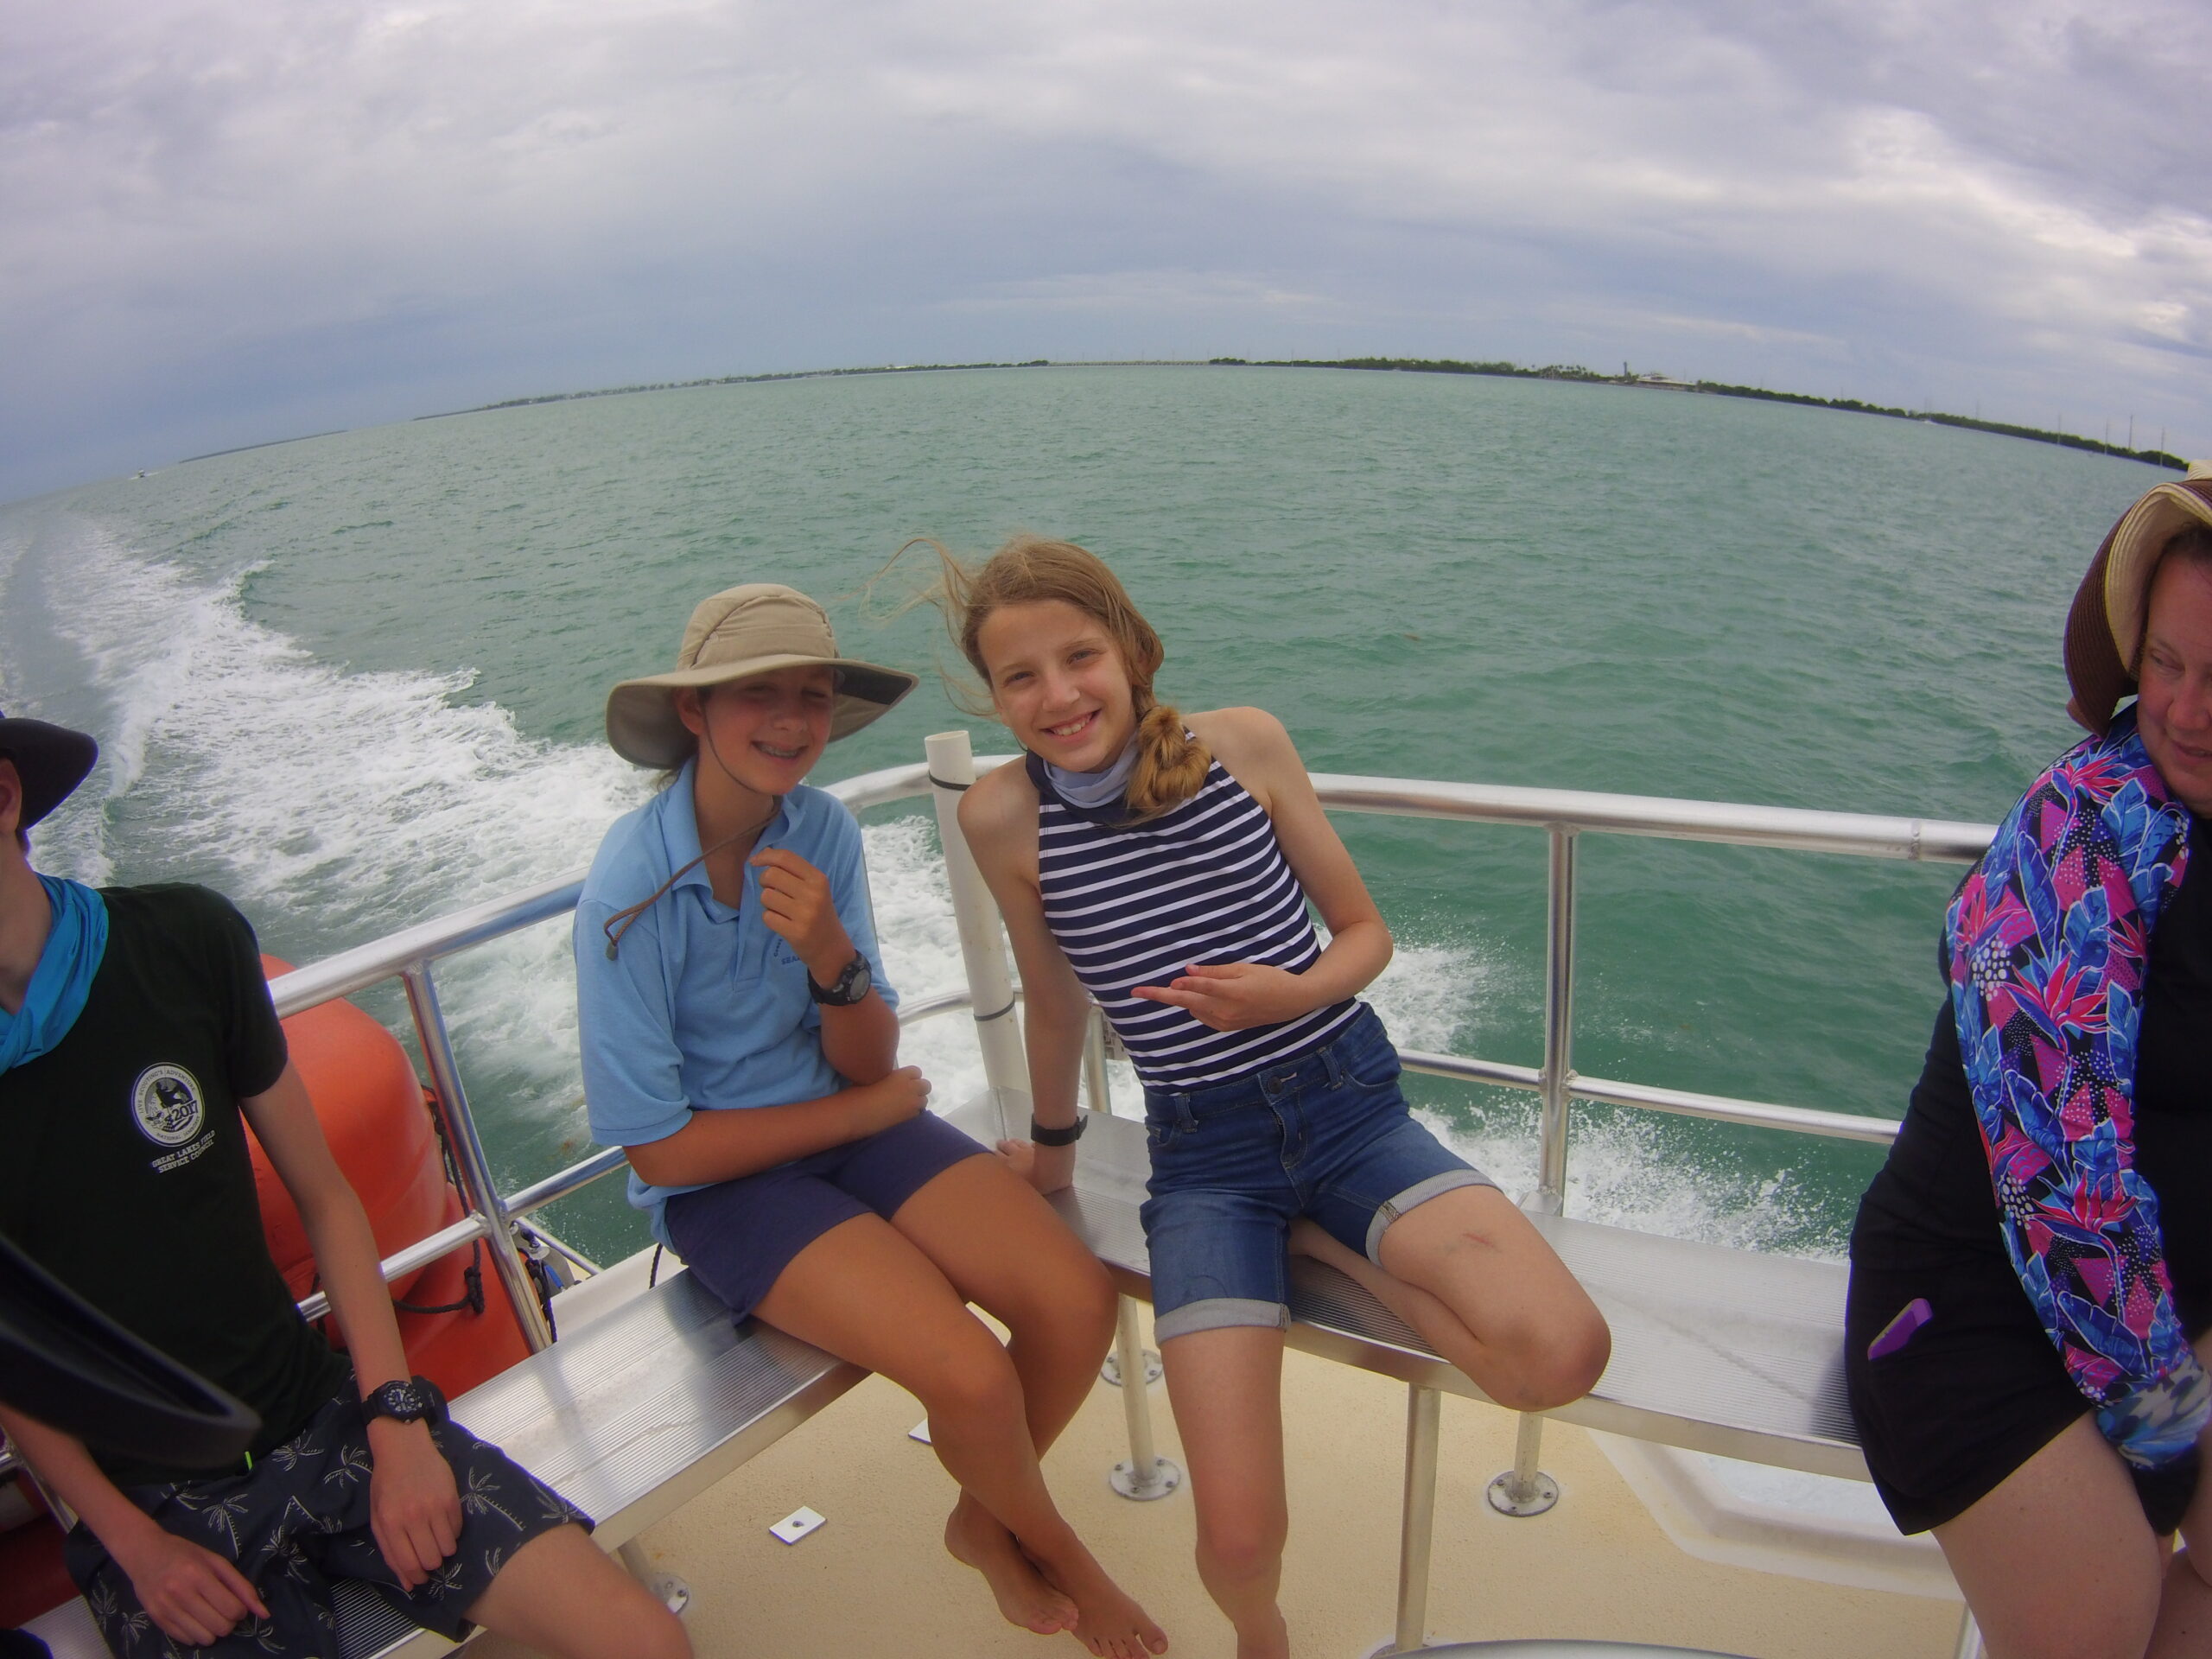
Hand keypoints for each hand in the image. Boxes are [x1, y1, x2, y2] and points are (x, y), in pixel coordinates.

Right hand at [113, 1525, 268, 1646]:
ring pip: (204, 1638)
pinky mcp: (155, 1620)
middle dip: (229, 1622)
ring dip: (213, 1630)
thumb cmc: (185, 1554)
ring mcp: (166, 1609)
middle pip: (220, 1627)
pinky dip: (196, 1633)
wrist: (144, 1553)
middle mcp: (181, 1594)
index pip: (232, 1609)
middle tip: (223, 1610)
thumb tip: (264, 1613)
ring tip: (209, 1615)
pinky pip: (186, 1640)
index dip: (240, 1611)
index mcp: (199, 1575)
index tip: (236, 1604)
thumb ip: (242, 1586)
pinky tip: (193, 1618)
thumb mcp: (217, 1562)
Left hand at [366, 1417, 460, 1588]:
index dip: (416, 1577)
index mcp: (390, 1523)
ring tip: (436, 1537)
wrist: (404, 1448)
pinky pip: (458, 1529)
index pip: (407, 1563)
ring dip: (443, 1548)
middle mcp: (412, 1517)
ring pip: (448, 1547)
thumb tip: (409, 1584)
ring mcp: (434, 1506)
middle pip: (431, 1559)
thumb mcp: (379, 1517)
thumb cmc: (386, 1484)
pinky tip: (443, 1521)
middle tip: (428, 1554)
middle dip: (430, 1563)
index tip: (419, 1578)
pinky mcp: (451, 1497)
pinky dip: (452, 1532)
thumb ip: (391, 1551)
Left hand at [749, 849, 854, 984]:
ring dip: (767, 903)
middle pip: (771, 875)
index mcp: (818, 879)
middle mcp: (813, 894)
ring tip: (781, 909)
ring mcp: (805, 914)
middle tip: (773, 891)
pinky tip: (783, 923)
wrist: (831, 948)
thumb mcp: (814, 888)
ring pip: (766, 896)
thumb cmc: (819, 913)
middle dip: (764, 882)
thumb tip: (763, 853)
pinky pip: (767, 916)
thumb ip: (792, 871)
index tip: (754, 862)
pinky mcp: (795, 932)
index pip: (785, 858)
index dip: (765, 856)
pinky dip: (770, 919)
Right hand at [849, 1067, 930, 1136]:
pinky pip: (918, 1114)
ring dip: (916, 1102)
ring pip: (924, 1101)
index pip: (917, 1071)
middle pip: (926, 1085)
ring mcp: (912, 1105)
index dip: (911, 1077)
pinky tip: (899, 1116)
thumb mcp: (871, 1078)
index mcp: (900, 1075)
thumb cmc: (857, 1094)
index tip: (903, 1082)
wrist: (854, 1115)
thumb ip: (887, 1077)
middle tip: (905, 1095)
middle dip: (918, 1089)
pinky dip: (912, 1114)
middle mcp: (910, 1088)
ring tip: (902, 1107)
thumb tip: (889, 1079)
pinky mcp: (909, 1119)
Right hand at [995, 1138, 1075, 1194]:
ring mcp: (1027, 1150)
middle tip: (997, 1144)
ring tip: (1010, 1141)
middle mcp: (1015, 1155)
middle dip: (1000, 1146)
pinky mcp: (1039, 1147)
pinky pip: (1033, 1144)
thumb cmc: (1034, 1185)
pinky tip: (1030, 1144)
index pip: (997, 1159)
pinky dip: (1030, 1144)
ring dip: (1012, 1142)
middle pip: (1005, 1148)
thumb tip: (1004, 1194)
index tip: (988, 1155)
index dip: (992, 1156)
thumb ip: (1011, 1188)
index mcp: (1008, 1166)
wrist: (1052, 1171)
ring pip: (1017, 1143)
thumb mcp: (1018, 1191)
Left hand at [1130, 962, 1311, 1031]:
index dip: (1176, 985)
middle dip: (1160, 996)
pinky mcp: (1226, 1027)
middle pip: (1185, 1003)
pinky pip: (1203, 1015)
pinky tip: (1201, 996)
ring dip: (1182, 997)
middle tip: (1136, 992)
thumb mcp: (1244, 969)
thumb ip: (1215, 973)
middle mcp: (1224, 1011)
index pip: (1197, 988)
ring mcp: (1224, 1022)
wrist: (1292, 1002)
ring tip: (1173, 986)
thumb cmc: (1270, 979)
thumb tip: (1189, 972)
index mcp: (1230, 993)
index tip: (1157, 983)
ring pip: (1193, 1008)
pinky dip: (1197, 1005)